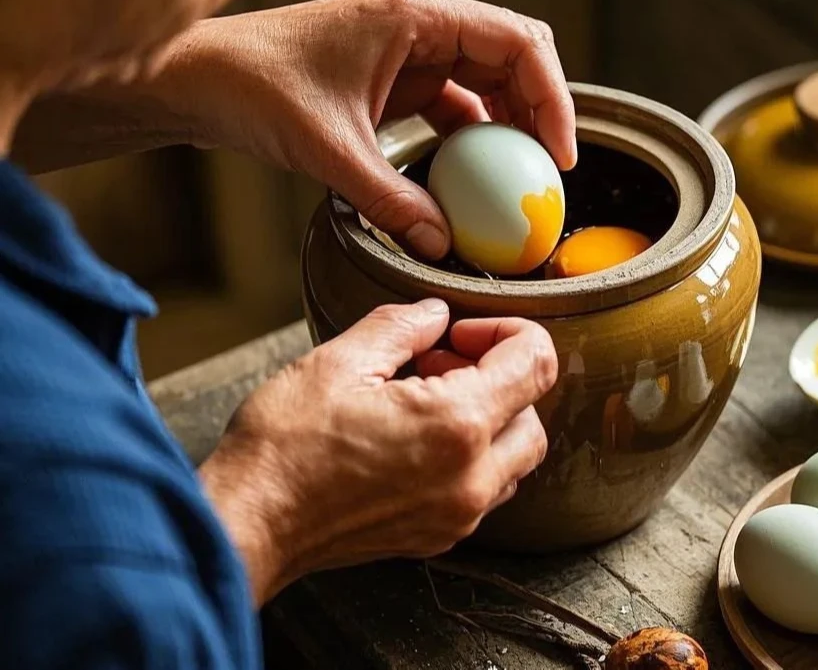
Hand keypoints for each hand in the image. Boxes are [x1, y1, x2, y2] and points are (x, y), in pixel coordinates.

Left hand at [158, 0, 576, 257]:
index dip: (554, 98)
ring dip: (509, 125)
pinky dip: (470, 136)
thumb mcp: (333, 151)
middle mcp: (423, 20)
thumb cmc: (258, 89)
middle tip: (549, 173)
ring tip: (519, 180)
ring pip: (487, 79)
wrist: (201, 78)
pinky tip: (472, 176)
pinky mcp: (395, 72)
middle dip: (541, 111)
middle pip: (514, 56)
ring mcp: (410, 45)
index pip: (520, 43)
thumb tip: (444, 246)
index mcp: (418, 15)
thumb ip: (393, 202)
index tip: (560, 156)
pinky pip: (453, 100)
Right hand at [199, 299, 556, 605]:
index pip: (537, 363)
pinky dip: (471, 454)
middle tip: (440, 360)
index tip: (461, 331)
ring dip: (489, 416)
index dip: (507, 330)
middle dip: (498, 375)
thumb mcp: (340, 360)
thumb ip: (402, 326)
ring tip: (425, 396)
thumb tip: (435, 314)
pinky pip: (485, 488)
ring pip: (515, 455)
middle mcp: (471, 478)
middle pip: (534, 412)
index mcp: (456, 425)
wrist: (248, 524)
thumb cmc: (284, 447)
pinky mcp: (436, 536)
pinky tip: (416, 435)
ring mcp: (456, 515)